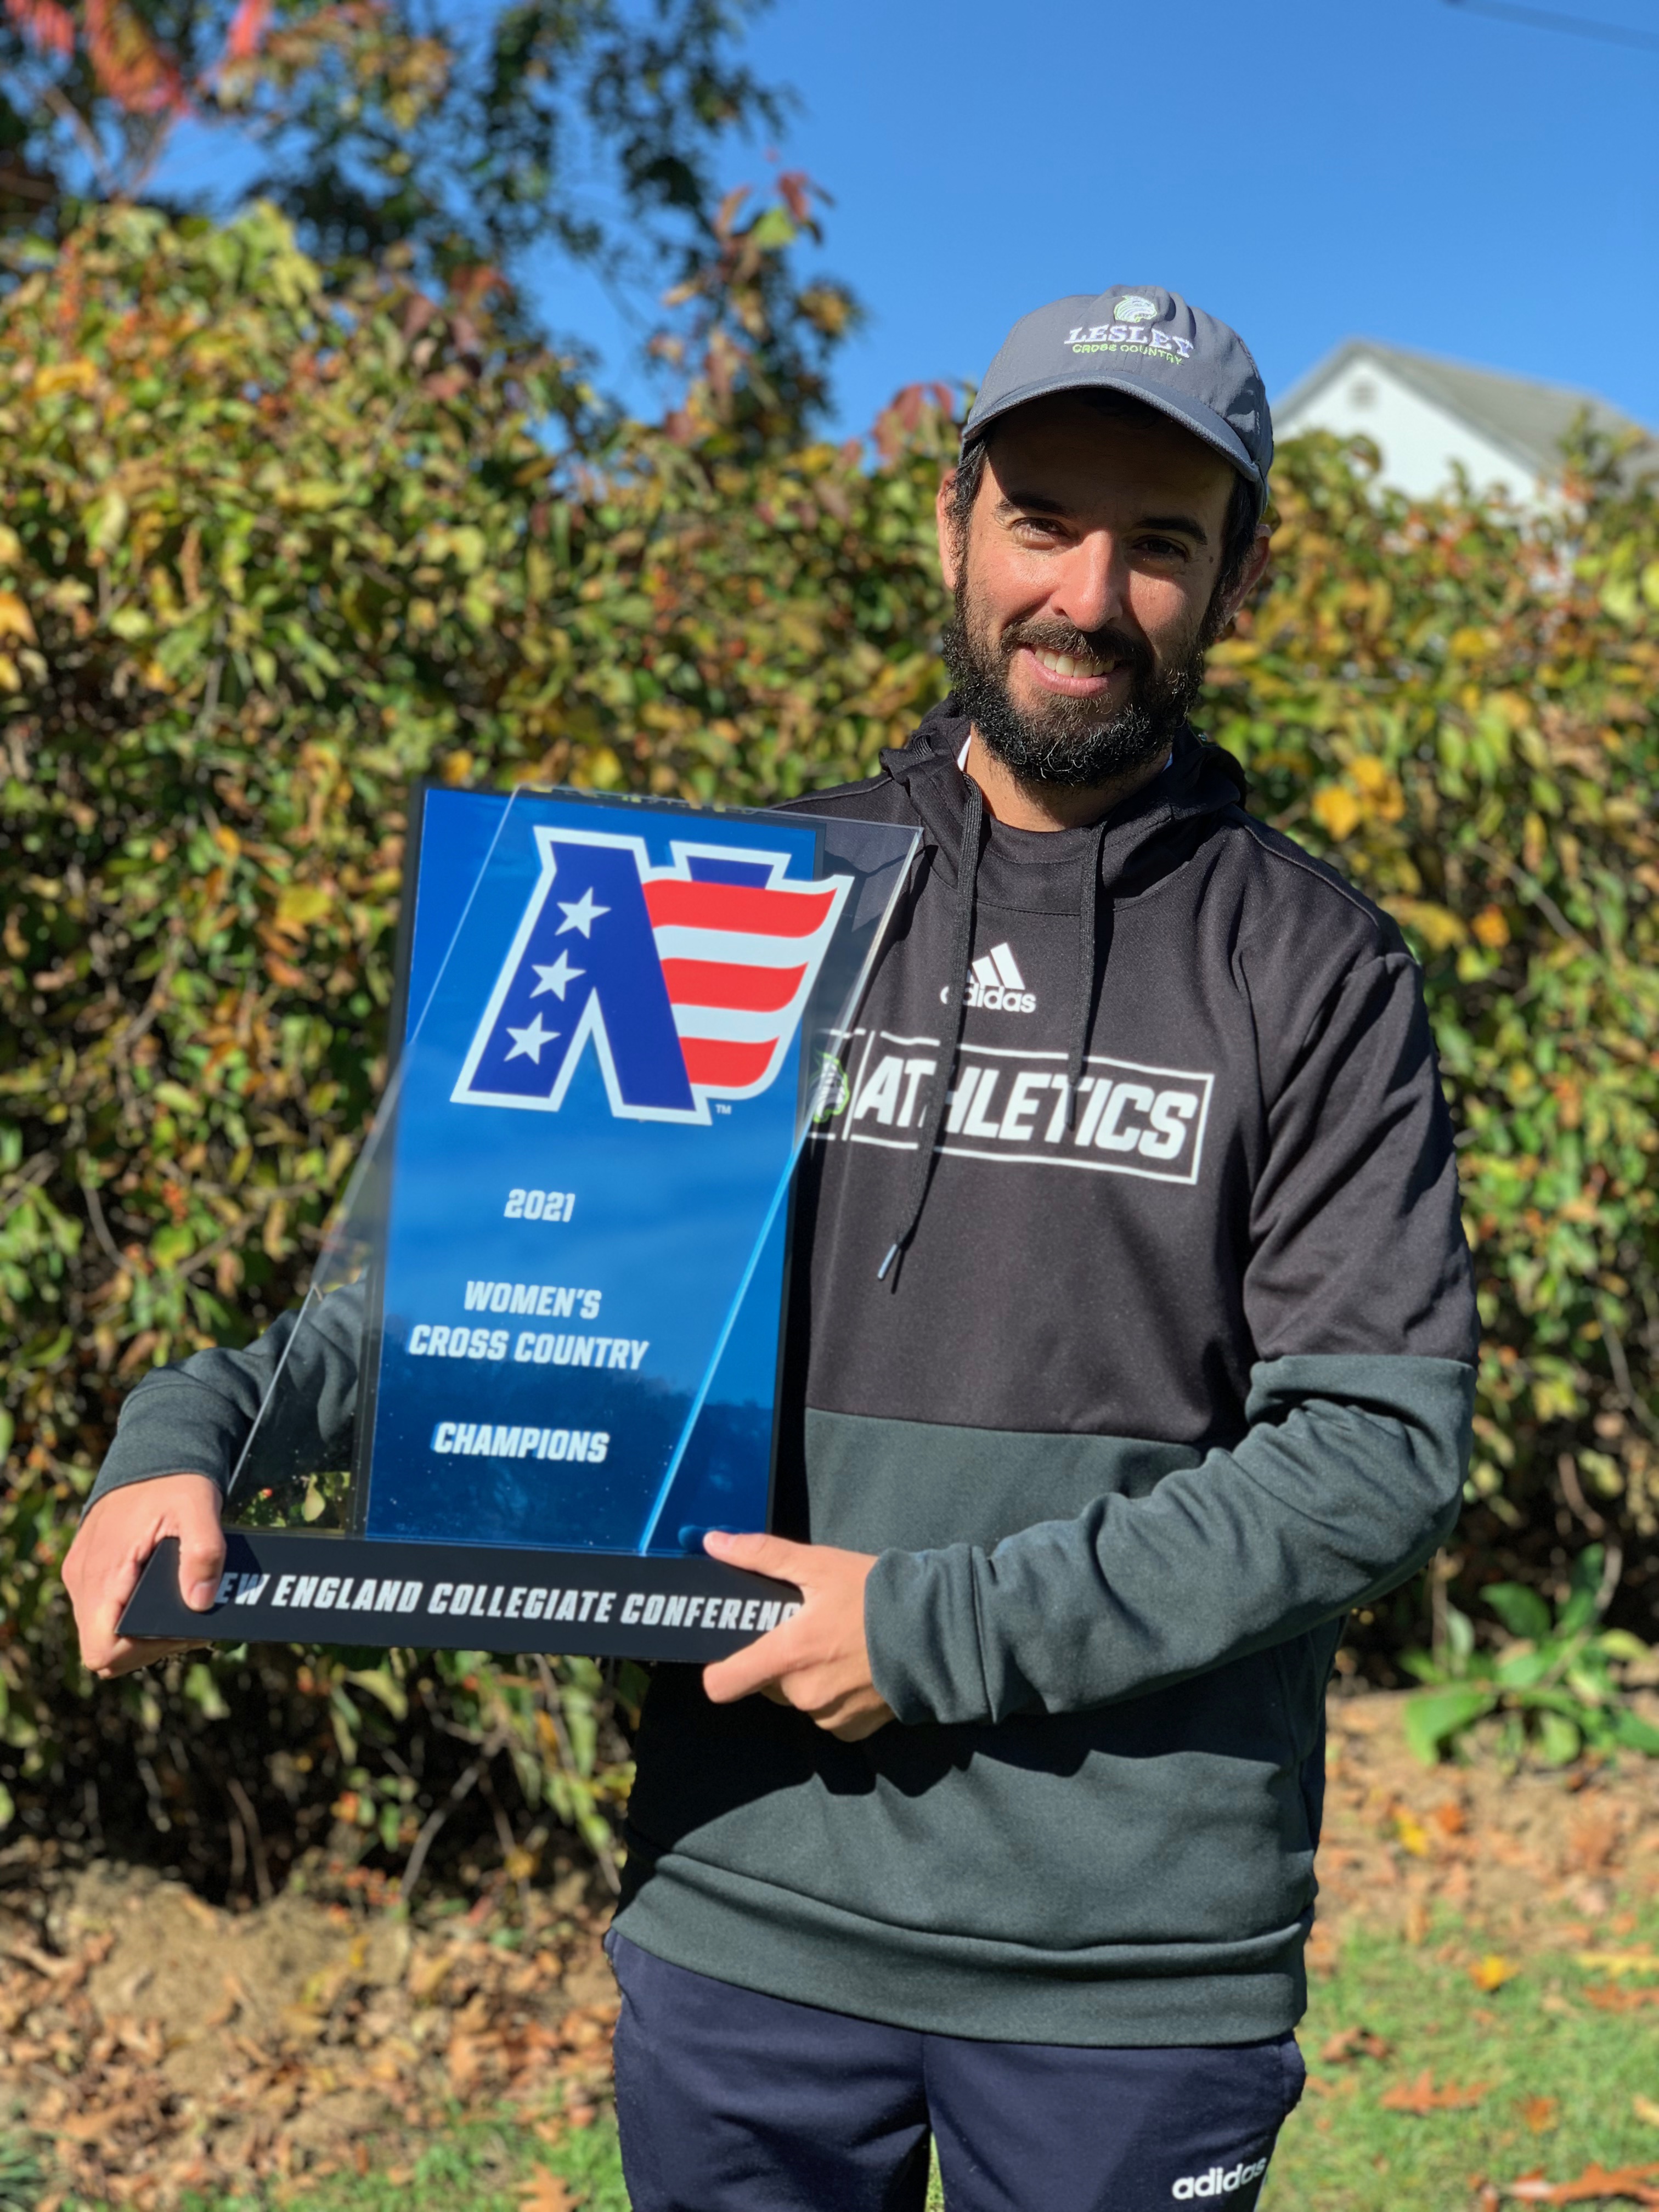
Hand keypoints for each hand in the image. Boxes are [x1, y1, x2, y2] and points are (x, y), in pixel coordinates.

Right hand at [62, 1473, 224, 1678]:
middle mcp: (83, 1580)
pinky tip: (171, 1594)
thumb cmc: (175, 1478)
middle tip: (194, 1622)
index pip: (102, 1649)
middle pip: (107, 1648)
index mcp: (102, 1572)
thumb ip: (203, 1552)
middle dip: (150, 1645)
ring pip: (106, 1632)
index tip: (179, 1631)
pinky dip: (135, 1613)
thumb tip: (199, 1603)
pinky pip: (106, 1610)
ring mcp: (83, 1575)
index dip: (141, 1652)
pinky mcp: (90, 1569)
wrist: (153, 1448)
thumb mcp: (199, 1507)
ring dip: (145, 1630)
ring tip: (187, 1606)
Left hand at [701, 1530, 893, 1742]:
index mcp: (787, 1655)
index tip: (732, 1651)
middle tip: (807, 1629)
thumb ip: (761, 1555)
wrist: (940, 1631)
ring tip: (838, 1644)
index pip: (722, 1684)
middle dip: (779, 1659)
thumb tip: (713, 1541)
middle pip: (766, 1683)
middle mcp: (802, 1693)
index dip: (719, 1669)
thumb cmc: (875, 1595)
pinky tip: (857, 1668)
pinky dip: (834, 1696)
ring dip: (807, 1677)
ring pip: (798, 1698)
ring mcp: (829, 1716)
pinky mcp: (854, 1730)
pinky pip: (826, 1715)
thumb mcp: (818, 1565)